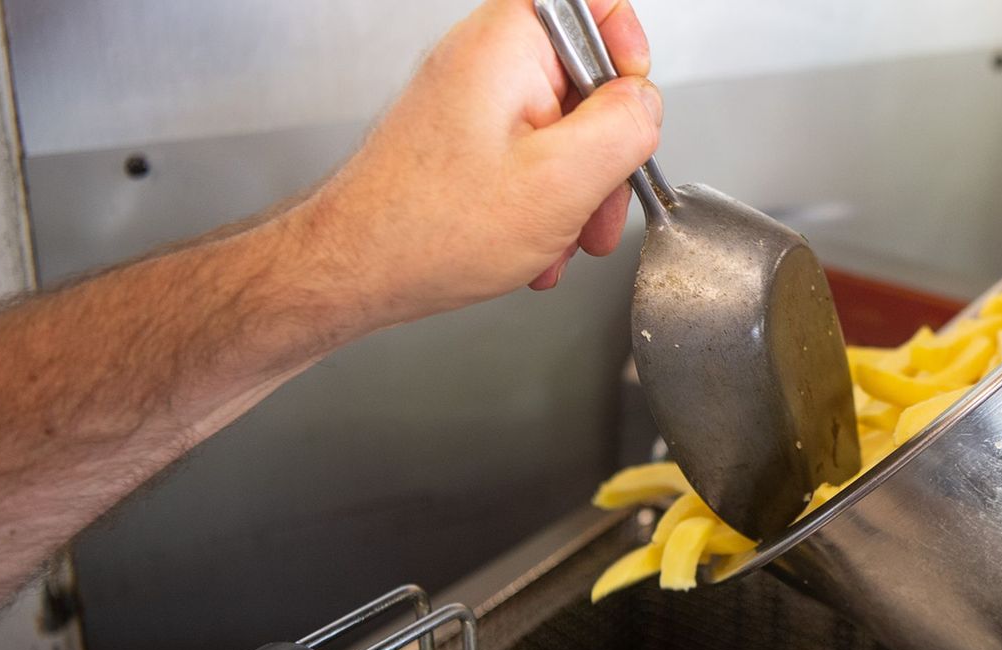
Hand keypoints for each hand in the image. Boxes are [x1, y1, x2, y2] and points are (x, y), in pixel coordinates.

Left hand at [299, 0, 661, 325]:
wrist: (355, 272)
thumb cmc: (429, 229)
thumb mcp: (562, 181)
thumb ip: (625, 128)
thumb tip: (647, 105)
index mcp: (507, 45)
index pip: (590, 2)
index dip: (624, 48)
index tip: (632, 101)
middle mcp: (487, 62)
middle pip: (586, 82)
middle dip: (604, 155)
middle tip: (598, 203)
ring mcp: (475, 103)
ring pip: (564, 133)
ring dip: (575, 195)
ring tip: (558, 239)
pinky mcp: (467, 143)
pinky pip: (532, 161)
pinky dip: (543, 206)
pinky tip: (532, 246)